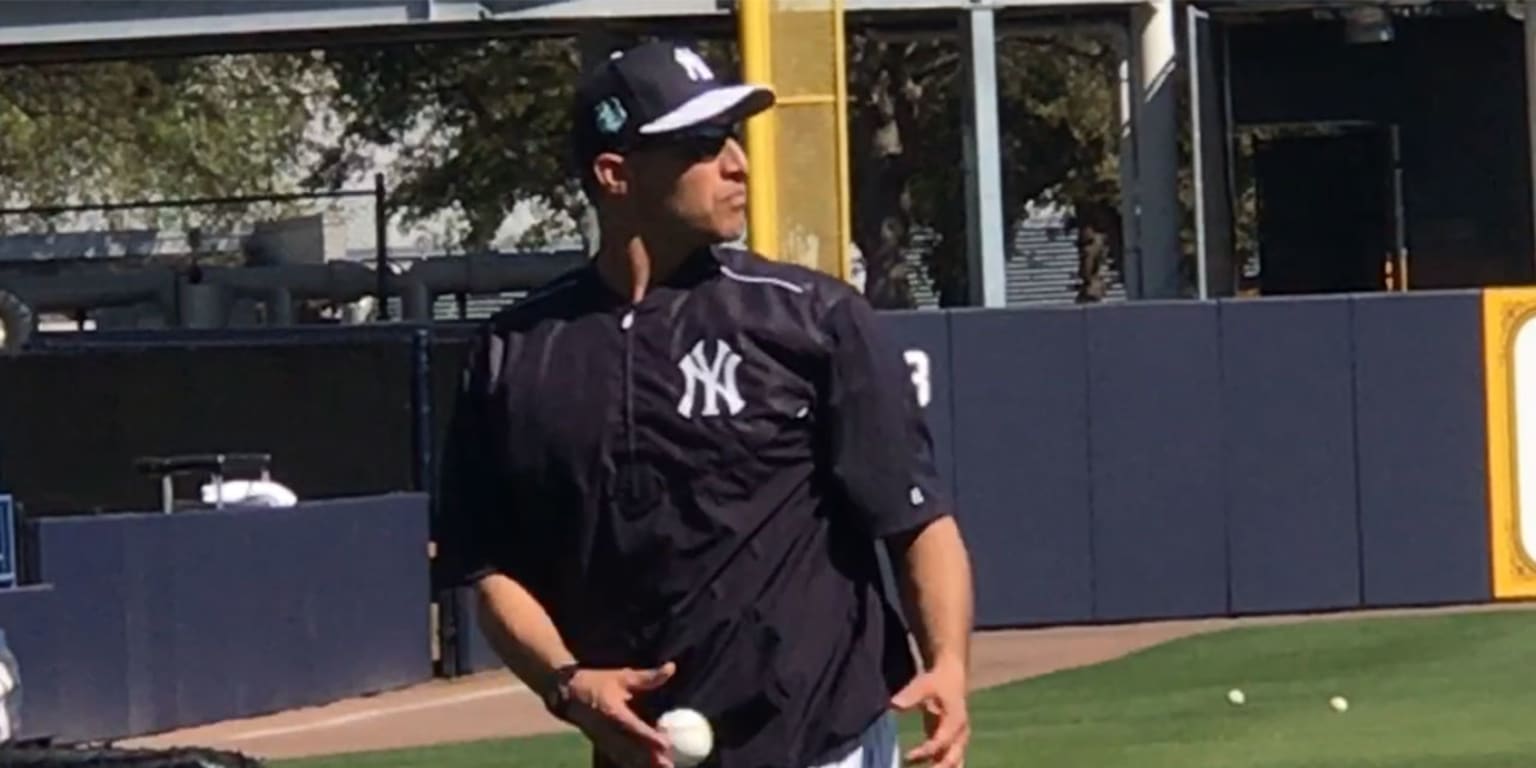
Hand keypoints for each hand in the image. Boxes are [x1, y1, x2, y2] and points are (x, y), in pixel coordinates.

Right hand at [564, 661, 678, 767]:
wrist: (567, 694)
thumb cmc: (596, 682)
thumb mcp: (622, 676)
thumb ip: (648, 677)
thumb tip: (671, 667)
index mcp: (613, 712)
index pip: (634, 727)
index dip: (650, 737)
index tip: (666, 744)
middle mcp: (608, 729)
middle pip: (632, 746)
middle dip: (650, 757)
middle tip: (668, 764)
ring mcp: (603, 739)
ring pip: (626, 755)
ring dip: (642, 763)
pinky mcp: (601, 744)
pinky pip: (618, 756)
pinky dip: (630, 763)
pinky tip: (643, 766)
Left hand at [890, 659, 969, 767]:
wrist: (951, 676)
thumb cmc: (937, 681)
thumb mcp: (924, 684)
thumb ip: (911, 695)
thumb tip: (894, 705)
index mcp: (955, 721)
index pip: (941, 741)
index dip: (925, 751)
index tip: (907, 756)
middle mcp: (960, 734)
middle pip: (953, 759)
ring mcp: (958, 740)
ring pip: (954, 763)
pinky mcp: (950, 742)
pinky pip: (946, 760)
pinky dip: (937, 766)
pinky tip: (916, 766)